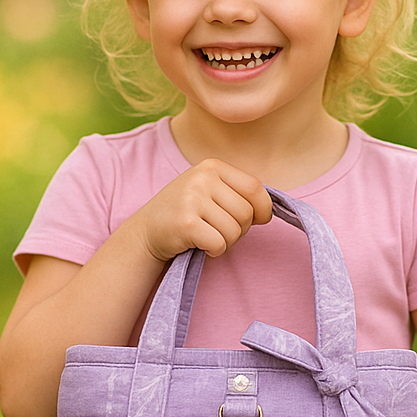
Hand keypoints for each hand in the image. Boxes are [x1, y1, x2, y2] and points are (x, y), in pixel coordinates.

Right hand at [132, 159, 273, 261]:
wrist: (146, 232)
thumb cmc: (186, 214)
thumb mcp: (209, 191)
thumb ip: (237, 193)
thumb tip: (270, 210)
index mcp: (212, 166)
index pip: (255, 188)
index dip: (263, 209)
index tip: (258, 220)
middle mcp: (202, 177)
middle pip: (246, 213)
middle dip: (240, 229)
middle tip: (219, 230)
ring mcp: (192, 198)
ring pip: (235, 230)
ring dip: (226, 242)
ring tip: (207, 236)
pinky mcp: (185, 222)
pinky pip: (219, 243)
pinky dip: (214, 250)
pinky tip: (199, 245)